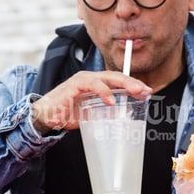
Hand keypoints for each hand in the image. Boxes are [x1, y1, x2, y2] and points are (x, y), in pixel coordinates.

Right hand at [30, 70, 151, 133]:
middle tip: (146, 90)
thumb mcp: (90, 114)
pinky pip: (93, 85)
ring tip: (135, 92)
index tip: (148, 92)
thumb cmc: (66, 113)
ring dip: (124, 84)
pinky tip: (112, 101)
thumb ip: (106, 112)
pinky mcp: (75, 85)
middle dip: (133, 83)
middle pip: (117, 77)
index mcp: (96, 84)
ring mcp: (83, 80)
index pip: (118, 81)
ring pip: (108, 78)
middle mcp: (91, 79)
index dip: (133, 85)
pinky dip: (104, 92)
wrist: (45, 116)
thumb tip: (124, 114)